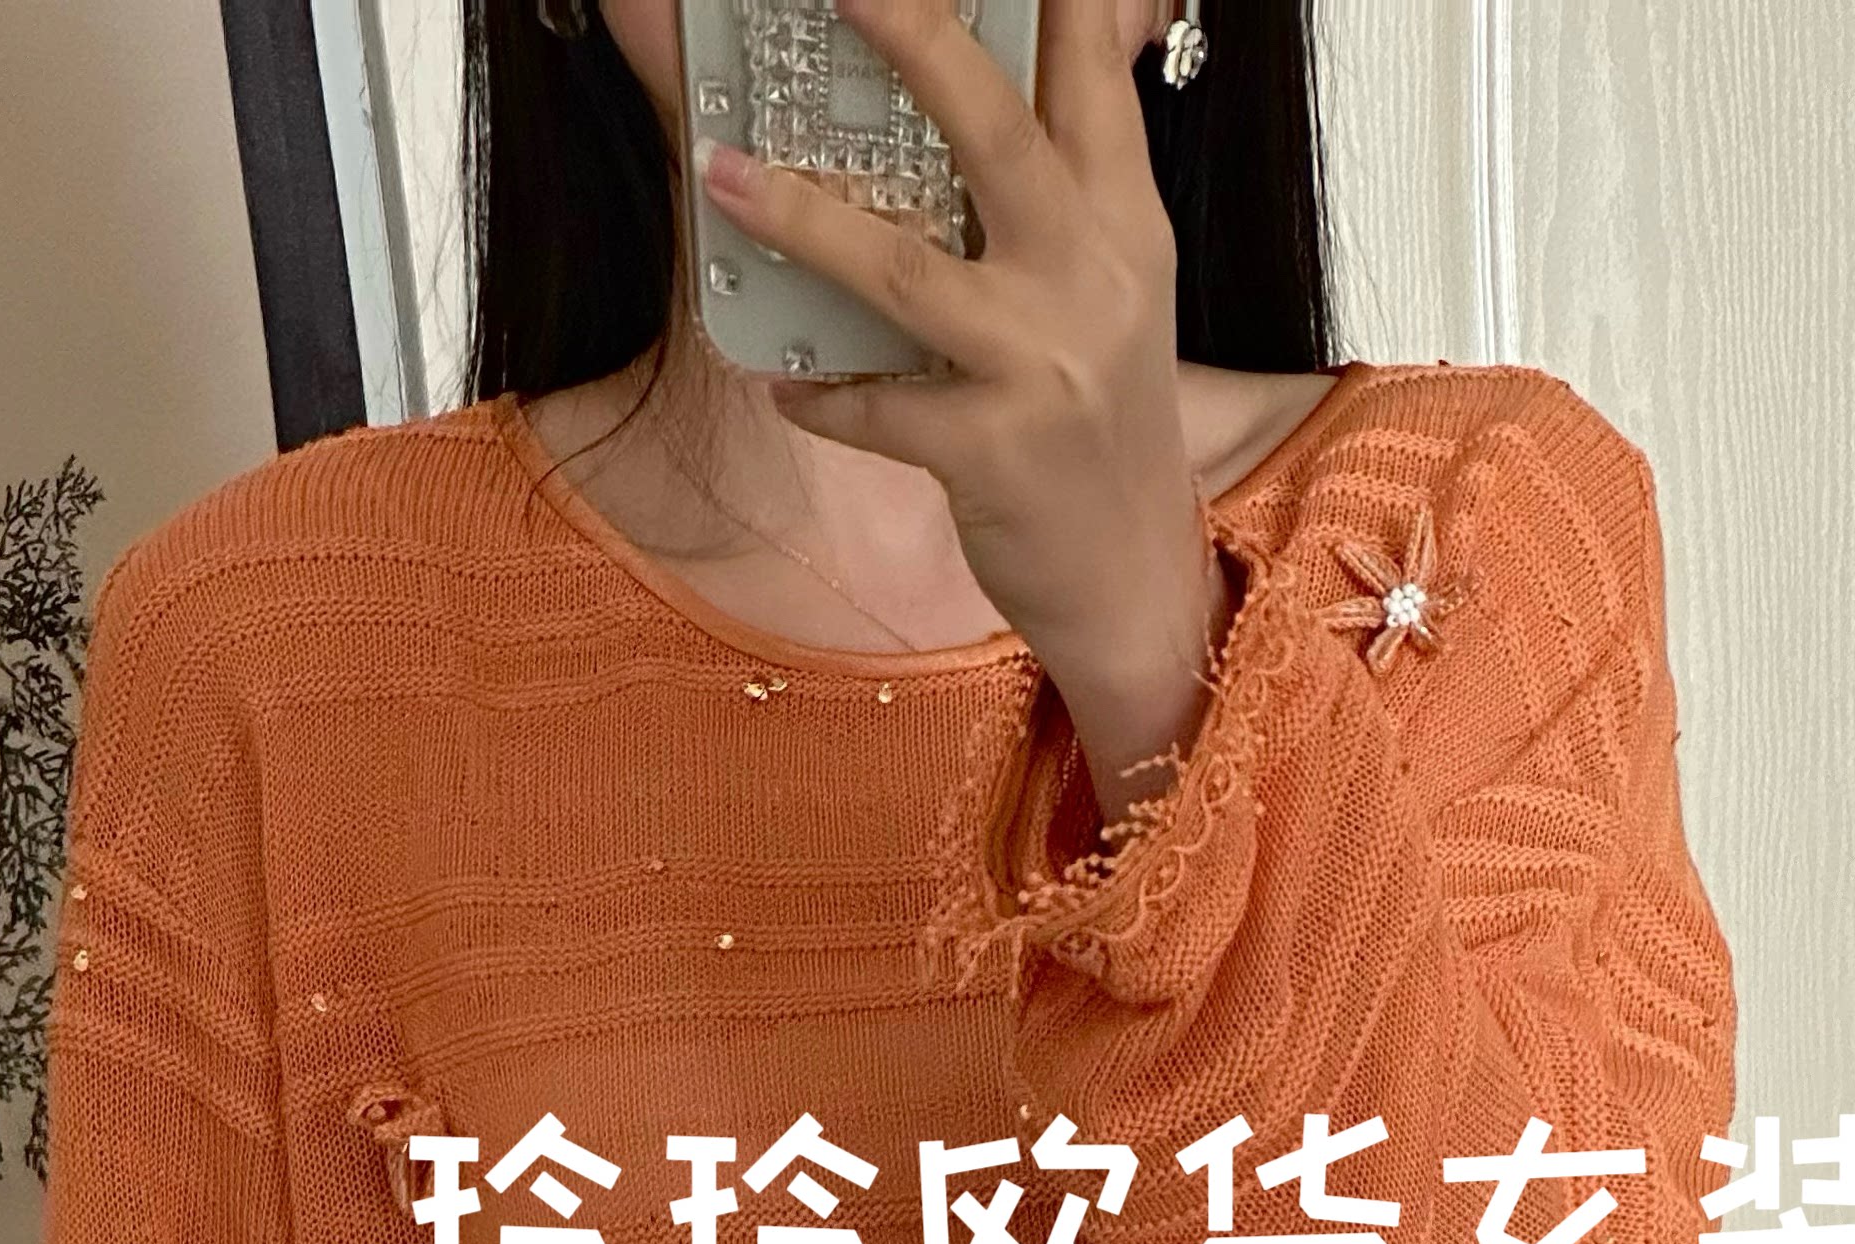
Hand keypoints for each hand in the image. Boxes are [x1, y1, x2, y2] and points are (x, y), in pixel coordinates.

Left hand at [699, 0, 1231, 814]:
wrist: (1133, 578)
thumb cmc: (1103, 421)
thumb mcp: (1120, 282)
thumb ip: (1077, 174)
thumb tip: (1060, 47)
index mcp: (1127, 222)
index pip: (1093, 74)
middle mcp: (1095, 279)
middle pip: (1000, 134)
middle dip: (918, 42)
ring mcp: (1045, 367)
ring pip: (907, 270)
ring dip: (802, 217)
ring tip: (720, 172)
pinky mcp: (995, 455)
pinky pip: (880, 407)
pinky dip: (826, 394)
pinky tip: (788, 383)